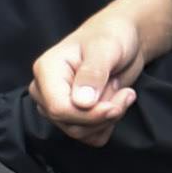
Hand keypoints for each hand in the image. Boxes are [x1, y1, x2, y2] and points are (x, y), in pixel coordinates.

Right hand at [31, 0, 171, 145]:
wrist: (123, 40)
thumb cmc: (112, 36)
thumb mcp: (106, 48)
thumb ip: (93, 73)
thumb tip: (81, 102)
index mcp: (46, 71)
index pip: (59, 109)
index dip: (89, 115)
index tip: (115, 106)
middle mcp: (46, 91)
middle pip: (70, 124)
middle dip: (104, 115)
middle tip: (125, 94)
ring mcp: (59, 105)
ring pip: (81, 133)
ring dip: (108, 118)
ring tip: (121, 94)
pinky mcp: (73, 115)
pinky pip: (89, 136)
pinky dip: (107, 125)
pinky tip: (115, 103)